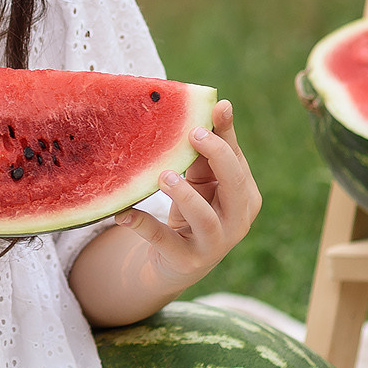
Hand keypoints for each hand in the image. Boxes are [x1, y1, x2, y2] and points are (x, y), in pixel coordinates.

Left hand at [112, 98, 260, 290]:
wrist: (177, 263)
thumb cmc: (194, 209)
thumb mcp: (202, 181)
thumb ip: (207, 151)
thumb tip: (216, 103)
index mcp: (245, 195)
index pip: (238, 160)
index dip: (227, 135)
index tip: (216, 107)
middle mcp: (237, 220)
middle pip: (235, 186)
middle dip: (217, 157)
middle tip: (193, 134)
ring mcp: (214, 243)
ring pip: (204, 218)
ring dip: (184, 194)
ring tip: (163, 175)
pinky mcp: (186, 259)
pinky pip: (164, 240)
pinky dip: (142, 224)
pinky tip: (122, 212)